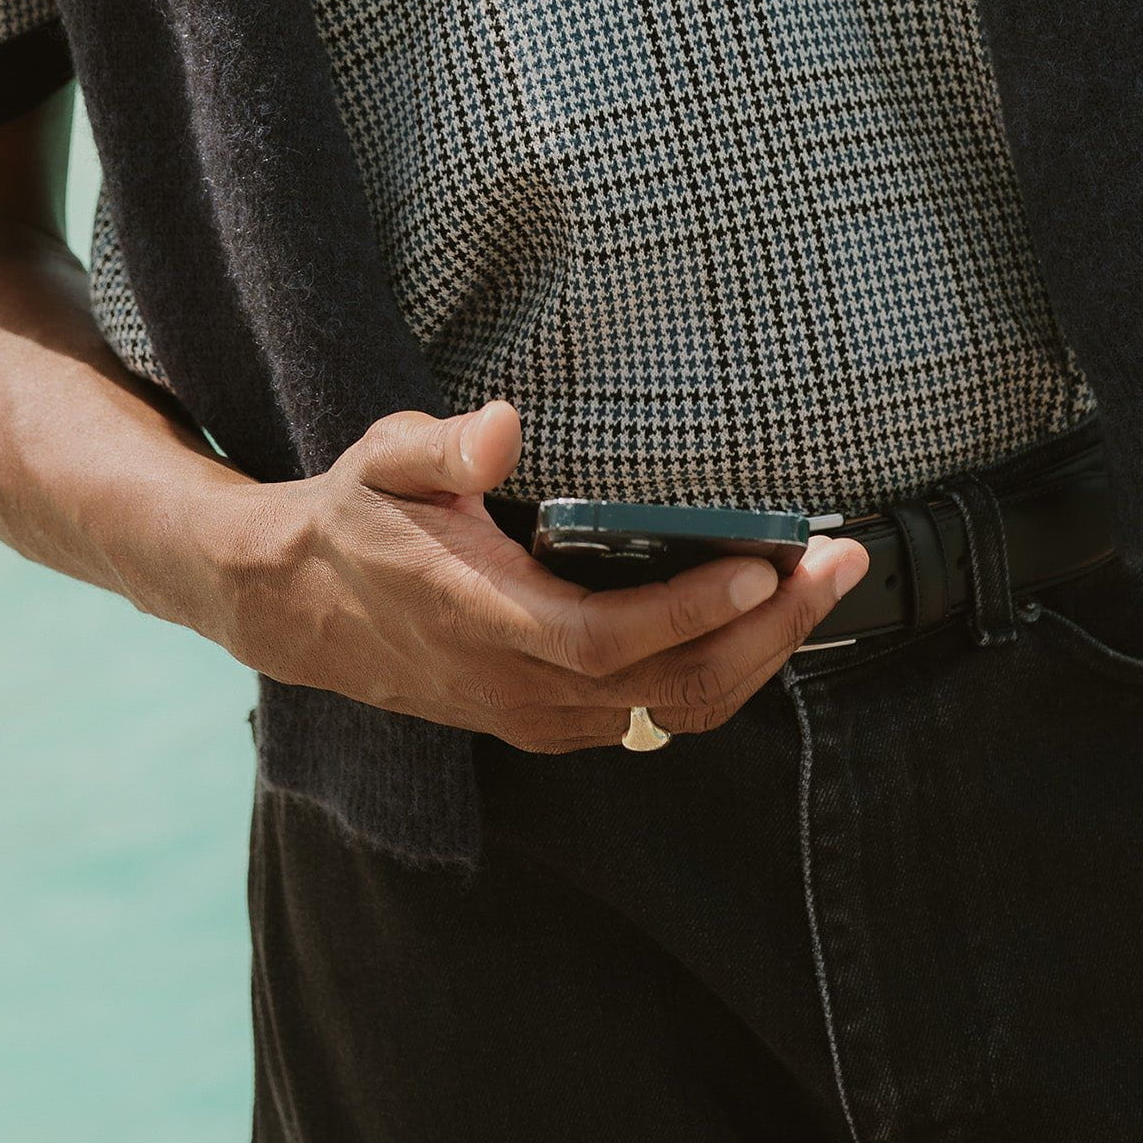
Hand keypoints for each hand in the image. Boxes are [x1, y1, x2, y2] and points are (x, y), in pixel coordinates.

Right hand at [212, 399, 869, 750]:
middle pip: (670, 686)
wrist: (304, 606)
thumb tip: (502, 424)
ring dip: (758, 654)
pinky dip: (718, 673)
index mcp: (483, 619)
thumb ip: (444, 444)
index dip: (693, 611)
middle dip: (769, 629)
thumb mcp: (385, 458)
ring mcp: (536, 712)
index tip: (766, 561)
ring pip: (673, 711)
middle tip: (839, 562)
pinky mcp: (549, 719)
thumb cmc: (359, 518)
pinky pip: (654, 715)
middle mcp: (517, 683)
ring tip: (819, 586)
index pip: (608, 639)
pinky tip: (758, 618)